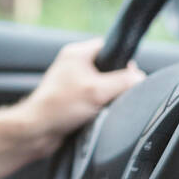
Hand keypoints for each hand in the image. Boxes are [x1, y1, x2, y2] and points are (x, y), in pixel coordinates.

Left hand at [20, 37, 145, 148]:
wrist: (37, 131)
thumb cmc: (58, 107)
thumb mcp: (98, 91)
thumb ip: (123, 82)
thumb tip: (140, 78)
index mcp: (76, 53)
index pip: (109, 47)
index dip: (122, 60)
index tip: (129, 74)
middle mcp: (72, 65)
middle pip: (108, 69)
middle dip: (114, 83)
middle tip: (111, 95)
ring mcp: (71, 83)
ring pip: (101, 86)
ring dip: (105, 98)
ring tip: (100, 107)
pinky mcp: (71, 100)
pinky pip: (93, 99)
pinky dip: (97, 107)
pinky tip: (94, 115)